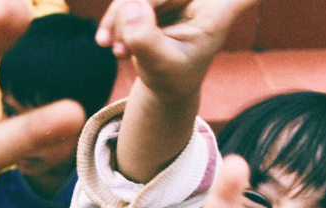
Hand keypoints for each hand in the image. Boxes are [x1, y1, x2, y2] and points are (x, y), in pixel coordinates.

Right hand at [95, 0, 257, 100]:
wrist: (164, 82)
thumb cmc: (172, 77)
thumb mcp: (161, 67)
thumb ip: (147, 41)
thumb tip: (131, 6)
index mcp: (218, 11)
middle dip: (132, 11)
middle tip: (118, 48)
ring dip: (119, 18)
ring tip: (116, 50)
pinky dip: (114, 18)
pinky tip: (108, 42)